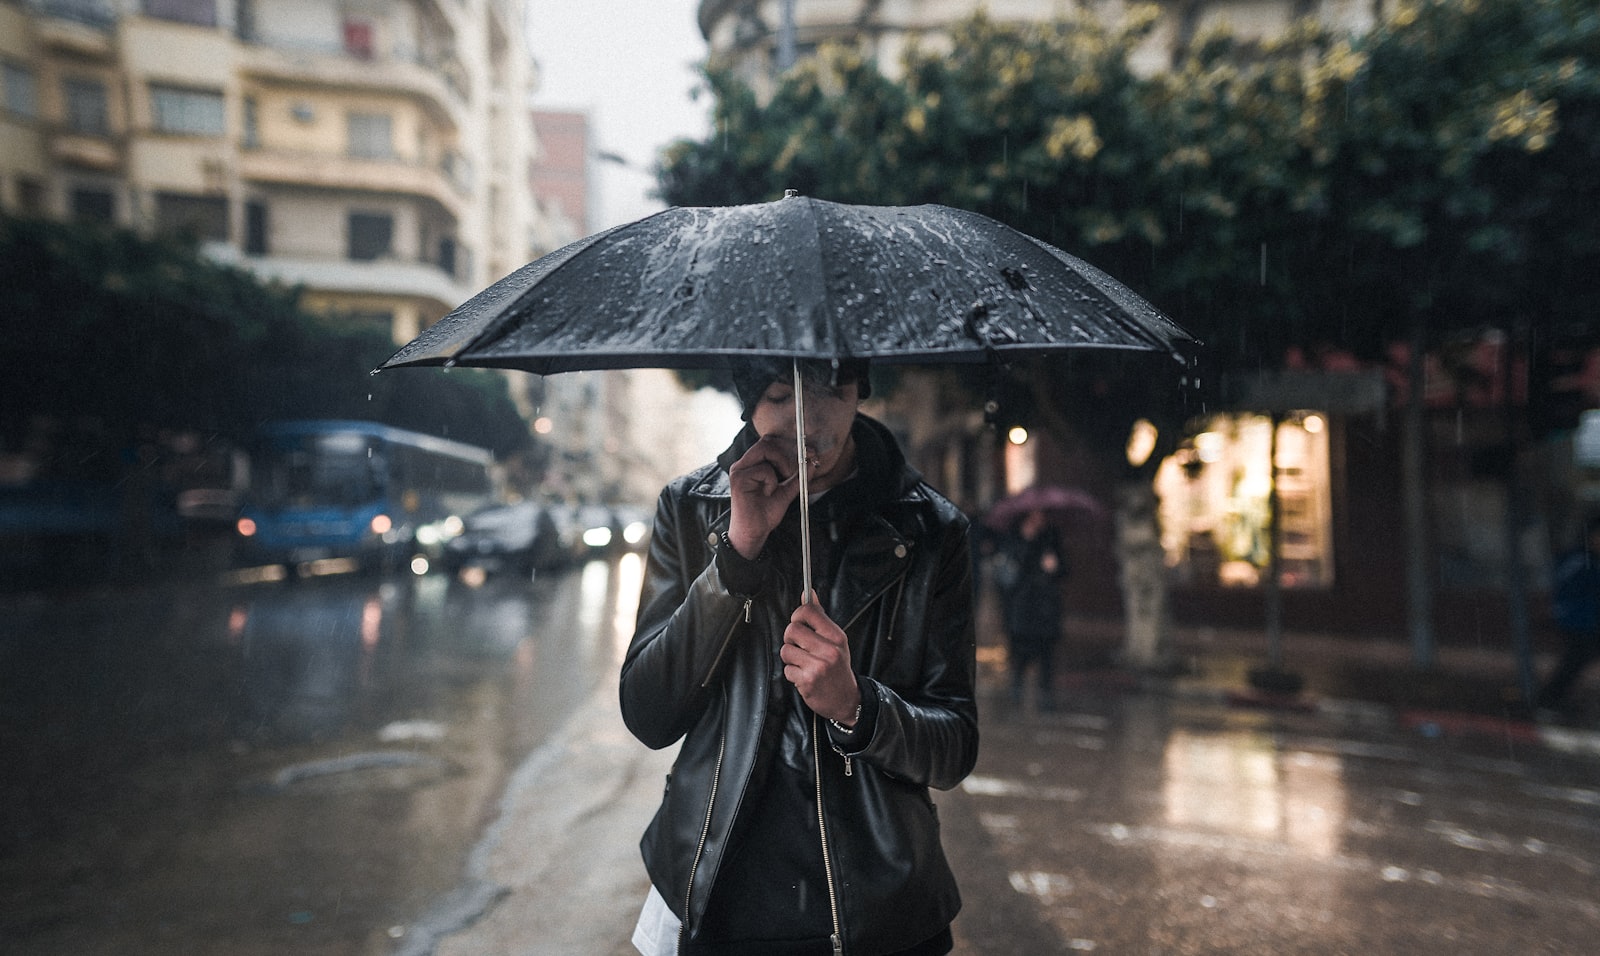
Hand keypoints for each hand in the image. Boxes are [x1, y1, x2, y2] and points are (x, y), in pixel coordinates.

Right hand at [726, 434, 805, 557]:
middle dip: (788, 452)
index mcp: (752, 463)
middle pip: (767, 442)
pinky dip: (772, 481)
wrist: (753, 533)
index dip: (789, 445)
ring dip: (782, 465)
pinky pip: (764, 469)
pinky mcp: (739, 478)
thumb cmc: (765, 513)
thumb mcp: (787, 491)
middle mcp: (744, 463)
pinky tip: (768, 493)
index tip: (808, 453)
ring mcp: (739, 470)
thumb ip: (798, 477)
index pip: (770, 442)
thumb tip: (812, 462)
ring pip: (766, 451)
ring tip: (782, 481)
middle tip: (798, 468)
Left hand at [781, 594, 860, 724]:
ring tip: (804, 663)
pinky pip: (787, 669)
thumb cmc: (838, 668)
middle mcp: (829, 650)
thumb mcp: (835, 641)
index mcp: (836, 636)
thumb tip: (809, 593)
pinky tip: (805, 676)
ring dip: (791, 658)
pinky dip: (793, 673)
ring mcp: (818, 666)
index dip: (798, 616)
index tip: (800, 623)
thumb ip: (820, 617)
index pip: (808, 612)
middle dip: (791, 638)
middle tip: (800, 647)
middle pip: (792, 629)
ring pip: (786, 650)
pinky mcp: (807, 681)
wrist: (846, 699)